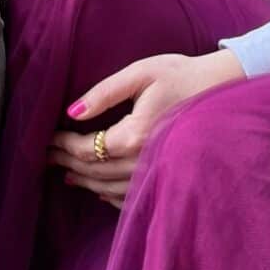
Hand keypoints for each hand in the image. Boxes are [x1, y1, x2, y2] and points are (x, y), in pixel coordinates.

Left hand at [47, 49, 244, 204]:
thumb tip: (72, 111)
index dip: (62, 145)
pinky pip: (130, 197)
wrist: (224, 90)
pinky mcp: (164, 178)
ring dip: (84, 180)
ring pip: (108, 188)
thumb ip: (105, 92)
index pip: (86, 149)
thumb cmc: (181, 75)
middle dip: (67, 163)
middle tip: (45, 157)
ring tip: (66, 172)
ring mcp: (155, 174)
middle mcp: (142, 162)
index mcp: (134, 135)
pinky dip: (108, 194)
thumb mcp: (141, 73)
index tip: (46, 139)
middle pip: (93, 170)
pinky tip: (99, 187)